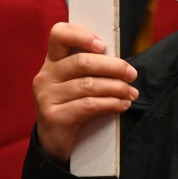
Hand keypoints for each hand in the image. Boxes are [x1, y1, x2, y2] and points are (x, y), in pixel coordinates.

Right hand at [33, 23, 137, 163]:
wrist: (53, 144)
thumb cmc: (72, 106)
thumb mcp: (76, 83)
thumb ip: (90, 68)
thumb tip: (121, 62)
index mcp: (52, 61)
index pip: (59, 34)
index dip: (82, 35)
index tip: (103, 46)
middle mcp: (45, 76)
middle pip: (81, 62)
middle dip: (113, 67)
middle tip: (131, 74)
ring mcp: (46, 97)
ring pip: (88, 85)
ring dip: (116, 88)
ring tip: (130, 93)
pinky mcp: (54, 117)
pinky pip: (87, 105)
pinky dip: (110, 104)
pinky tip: (122, 105)